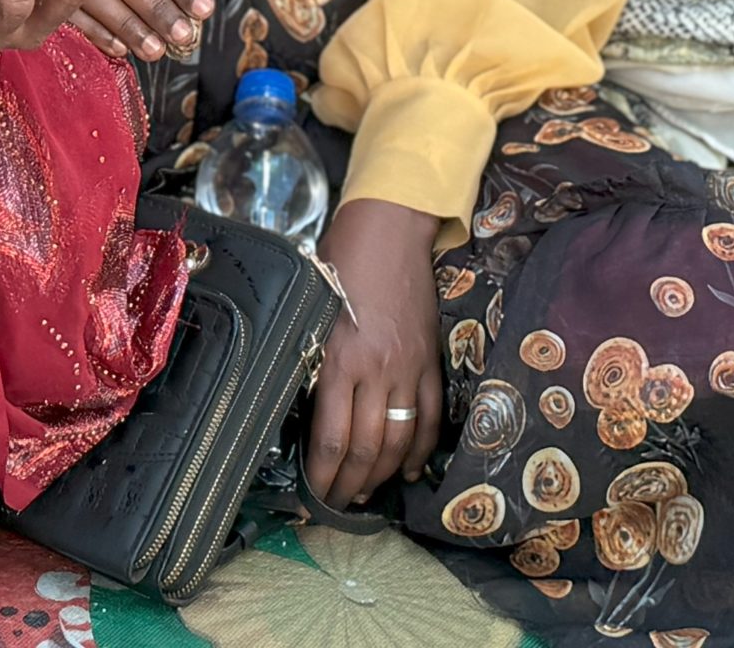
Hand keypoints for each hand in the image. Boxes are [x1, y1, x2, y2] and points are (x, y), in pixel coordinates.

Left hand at [305, 199, 444, 507]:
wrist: (391, 228)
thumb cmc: (340, 261)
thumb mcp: (310, 308)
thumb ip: (311, 357)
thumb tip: (302, 405)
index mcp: (339, 358)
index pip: (331, 438)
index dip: (321, 477)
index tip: (311, 496)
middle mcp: (376, 370)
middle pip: (365, 448)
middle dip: (348, 485)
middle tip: (335, 504)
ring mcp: (409, 368)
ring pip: (399, 439)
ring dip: (382, 474)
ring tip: (365, 492)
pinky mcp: (430, 360)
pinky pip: (429, 416)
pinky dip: (421, 449)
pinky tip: (408, 469)